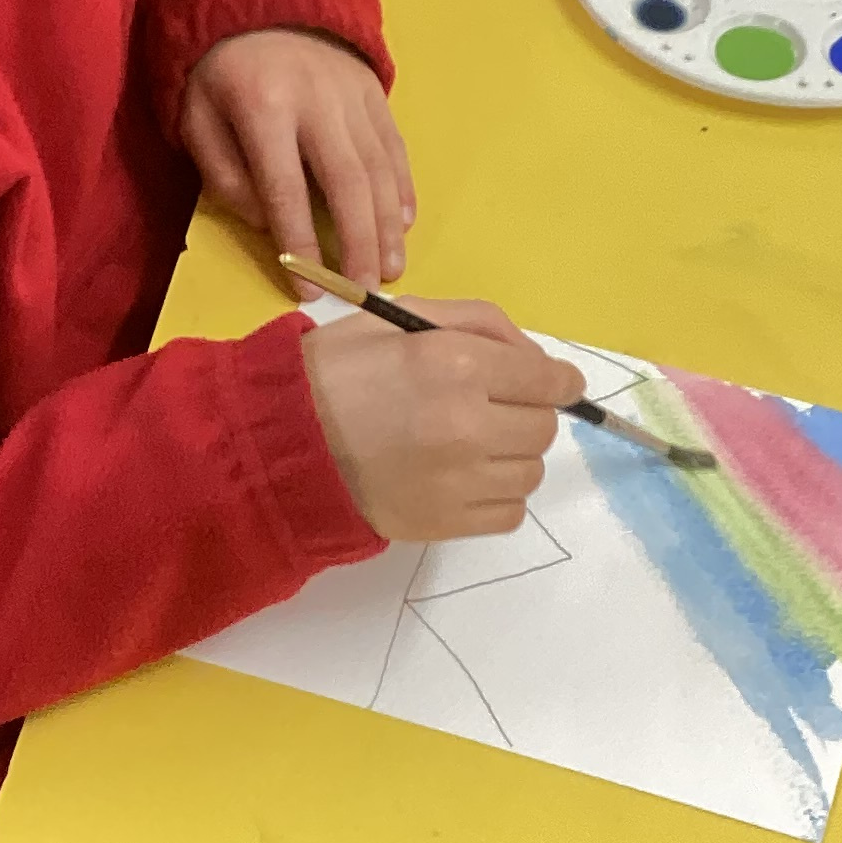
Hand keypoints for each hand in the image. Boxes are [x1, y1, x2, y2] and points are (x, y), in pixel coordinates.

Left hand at [179, 29, 413, 289]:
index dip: (301, 243)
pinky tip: (404, 224)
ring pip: (379, 169)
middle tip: (366, 291)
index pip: (285, 188)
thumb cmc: (218, 72)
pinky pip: (394, 147)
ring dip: (388, 226)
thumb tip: (268, 224)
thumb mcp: (196, 118)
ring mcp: (353, 93)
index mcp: (263, 105)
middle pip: (346, 183)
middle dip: (358, 244)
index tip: (308, 290)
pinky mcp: (375, 90)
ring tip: (391, 270)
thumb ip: (224, 175)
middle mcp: (316, 100)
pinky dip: (402, 189)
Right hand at [303, 301, 586, 542]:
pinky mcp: (446, 523)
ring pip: (530, 473)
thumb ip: (478, 324)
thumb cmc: (339, 370)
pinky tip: (462, 479)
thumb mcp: (403, 319)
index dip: (559, 382)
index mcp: (456, 364)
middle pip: (544, 428)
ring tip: (470, 447)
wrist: (282, 442)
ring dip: (512, 457)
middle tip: (491, 411)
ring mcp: (458, 481)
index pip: (549, 381)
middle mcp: (467, 425)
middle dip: (527, 415)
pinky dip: (496, 496)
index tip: (552, 386)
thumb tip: (539, 361)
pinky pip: (509, 514)